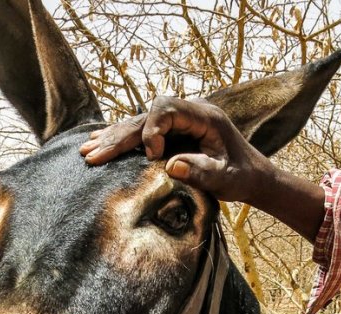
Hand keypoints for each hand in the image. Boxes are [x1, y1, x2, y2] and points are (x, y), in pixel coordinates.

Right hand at [79, 97, 275, 204]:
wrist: (253, 177)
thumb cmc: (243, 177)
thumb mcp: (227, 178)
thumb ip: (202, 171)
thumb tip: (169, 165)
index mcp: (204, 116)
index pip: (166, 109)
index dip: (153, 130)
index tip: (153, 158)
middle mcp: (188, 113)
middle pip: (146, 116)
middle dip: (120, 136)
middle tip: (93, 154)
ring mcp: (179, 123)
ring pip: (139, 123)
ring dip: (113, 138)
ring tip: (86, 151)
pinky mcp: (172, 134)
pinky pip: (142, 132)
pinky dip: (121, 139)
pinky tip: (98, 142)